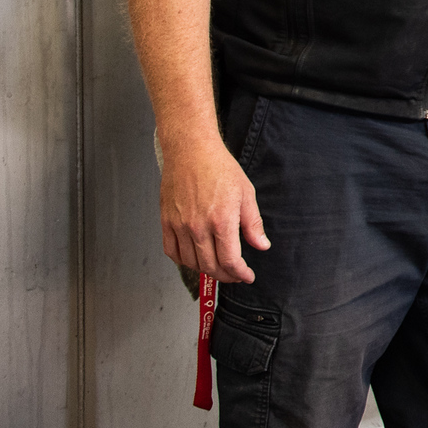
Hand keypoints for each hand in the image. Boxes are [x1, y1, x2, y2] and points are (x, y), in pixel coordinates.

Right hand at [160, 133, 267, 283]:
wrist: (191, 151)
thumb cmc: (219, 168)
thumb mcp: (246, 194)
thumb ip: (253, 224)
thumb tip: (261, 245)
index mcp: (221, 221)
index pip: (230, 260)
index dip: (240, 274)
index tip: (247, 276)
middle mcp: (197, 227)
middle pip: (210, 266)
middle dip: (226, 276)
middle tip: (235, 274)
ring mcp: (179, 225)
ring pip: (191, 263)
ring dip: (206, 270)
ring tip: (218, 267)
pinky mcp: (166, 222)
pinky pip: (171, 252)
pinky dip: (183, 261)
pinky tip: (194, 258)